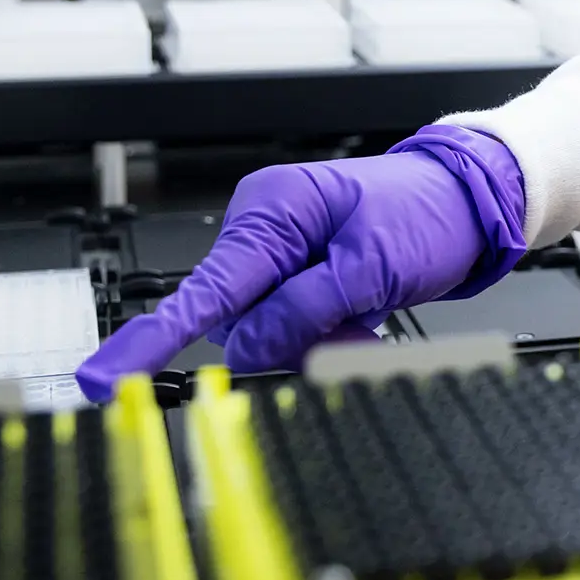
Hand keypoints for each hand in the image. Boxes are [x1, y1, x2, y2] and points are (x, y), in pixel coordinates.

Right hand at [74, 126, 525, 399]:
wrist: (475, 200)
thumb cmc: (429, 214)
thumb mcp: (370, 266)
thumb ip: (302, 310)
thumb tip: (245, 348)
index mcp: (271, 211)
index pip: (203, 289)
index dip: (152, 339)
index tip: (104, 379)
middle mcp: (265, 228)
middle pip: (239, 319)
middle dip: (289, 337)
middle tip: (354, 323)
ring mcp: (282, 252)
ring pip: (268, 329)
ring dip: (315, 338)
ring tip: (366, 313)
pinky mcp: (301, 273)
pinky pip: (293, 324)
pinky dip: (325, 332)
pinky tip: (360, 317)